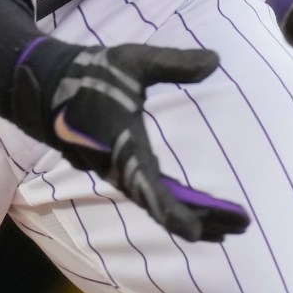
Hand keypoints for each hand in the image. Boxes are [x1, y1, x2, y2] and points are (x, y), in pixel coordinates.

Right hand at [9, 40, 251, 241]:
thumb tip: (215, 59)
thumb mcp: (133, 61)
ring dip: (195, 216)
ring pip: (160, 205)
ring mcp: (122, 172)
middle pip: (165, 207)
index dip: (175, 215)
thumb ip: (175, 63)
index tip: (198, 233)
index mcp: (126, 149)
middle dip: (203, 219)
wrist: (49, 86)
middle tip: (242, 226)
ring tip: (230, 227)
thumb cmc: (91, 74)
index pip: (151, 192)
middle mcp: (123, 169)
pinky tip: (199, 211)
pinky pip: (153, 196)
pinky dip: (178, 207)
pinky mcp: (122, 168)